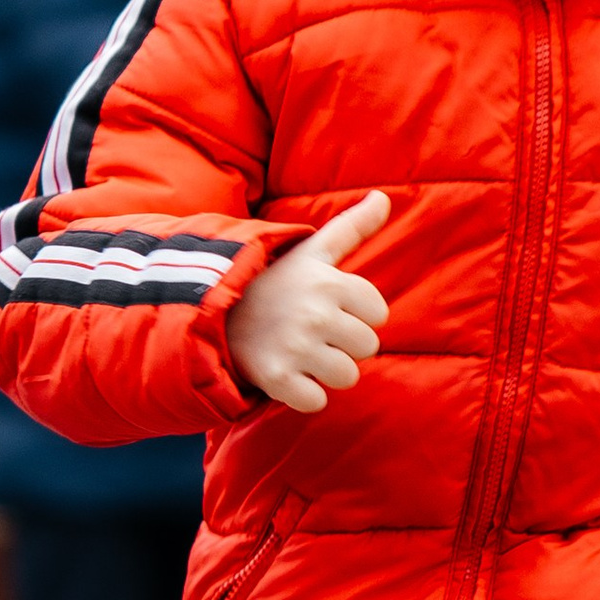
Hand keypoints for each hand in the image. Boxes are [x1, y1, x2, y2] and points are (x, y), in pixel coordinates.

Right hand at [227, 190, 389, 412]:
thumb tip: (383, 198)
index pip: (378, 314)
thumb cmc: (277, 282)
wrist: (216, 310)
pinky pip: (316, 401)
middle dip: (344, 344)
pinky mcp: (277, 379)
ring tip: (301, 352)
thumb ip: (354, 227)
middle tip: (312, 332)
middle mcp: (317, 315)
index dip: (356, 314)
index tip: (328, 307)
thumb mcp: (314, 250)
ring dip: (326, 371)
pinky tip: (288, 373)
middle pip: (367, 347)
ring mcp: (296, 348)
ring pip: (347, 377)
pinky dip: (303, 394)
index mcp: (331, 283)